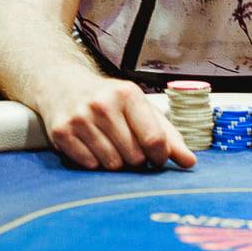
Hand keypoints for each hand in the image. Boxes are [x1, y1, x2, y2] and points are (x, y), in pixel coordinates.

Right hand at [42, 74, 195, 170]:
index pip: (154, 140)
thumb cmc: (110, 100)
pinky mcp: (61, 133)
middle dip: (136, 160)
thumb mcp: (141, 108)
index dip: (159, 156)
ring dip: (115, 162)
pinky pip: (89, 165)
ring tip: (110, 146)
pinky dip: (94, 163)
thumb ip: (168, 136)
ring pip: (111, 164)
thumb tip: (190, 162)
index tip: (156, 157)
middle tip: (128, 147)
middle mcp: (102, 104)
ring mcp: (80, 118)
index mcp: (128, 94)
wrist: (62, 85)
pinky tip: (91, 146)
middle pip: (133, 157)